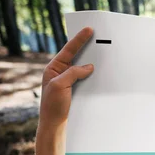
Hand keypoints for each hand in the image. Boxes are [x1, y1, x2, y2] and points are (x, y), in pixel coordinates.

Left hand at [35, 27, 93, 154]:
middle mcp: (60, 73)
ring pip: (82, 67)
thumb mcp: (60, 85)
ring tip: (101, 54)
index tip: (89, 29)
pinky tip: (99, 73)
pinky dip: (92, 75)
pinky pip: (85, 79)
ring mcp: (68, 81)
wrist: (54, 125)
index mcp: (53, 68)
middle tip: (97, 36)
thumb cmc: (53, 106)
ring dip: (91, 62)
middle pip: (75, 55)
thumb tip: (88, 67)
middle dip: (86, 46)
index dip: (79, 39)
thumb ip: (73, 73)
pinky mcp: (75, 90)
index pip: (68, 50)